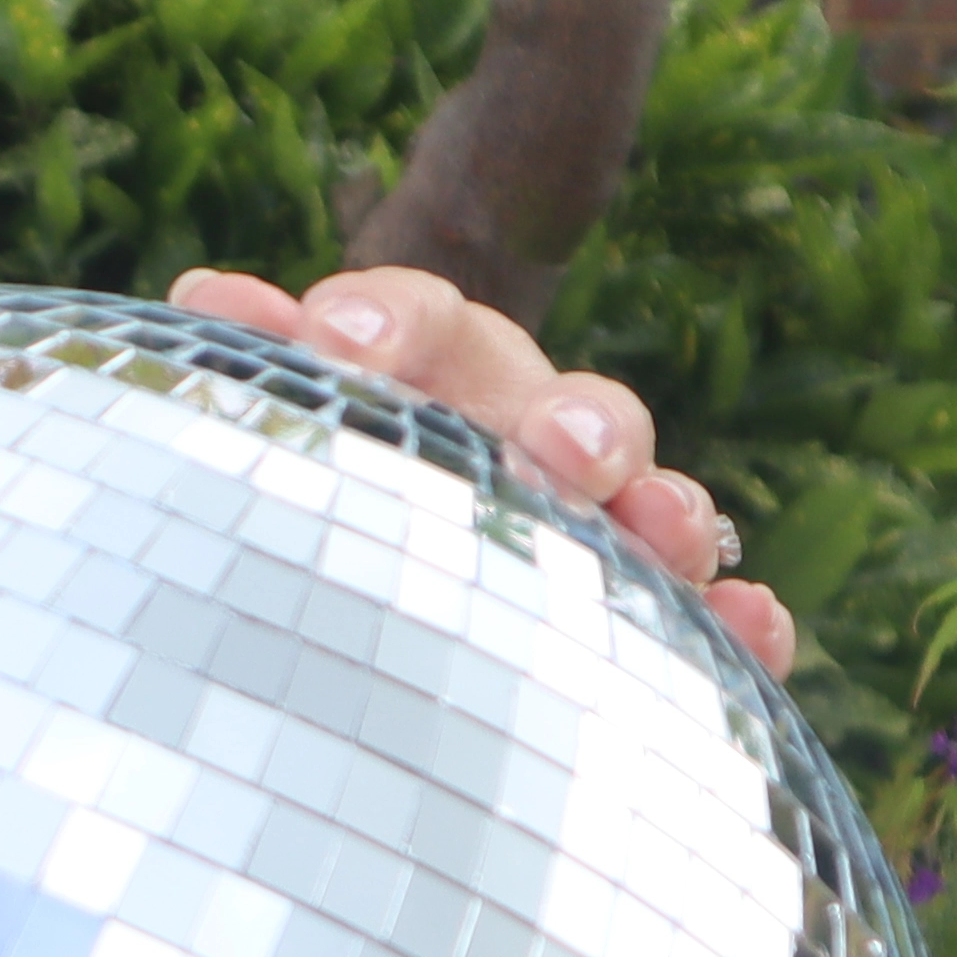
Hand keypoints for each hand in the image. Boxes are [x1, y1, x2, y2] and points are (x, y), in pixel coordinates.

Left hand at [166, 264, 798, 682]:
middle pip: (569, 406)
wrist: (336, 659)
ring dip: (666, 507)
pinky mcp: (655, 628)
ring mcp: (601, 530)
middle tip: (555, 452)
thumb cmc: (299, 521)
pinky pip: (710, 619)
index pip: (417, 322)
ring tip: (656, 529)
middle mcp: (524, 438)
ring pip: (655, 501)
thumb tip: (205, 298)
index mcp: (423, 381)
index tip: (334, 343)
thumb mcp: (275, 447)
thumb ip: (256, 381)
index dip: (384, 322)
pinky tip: (751, 626)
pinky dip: (733, 620)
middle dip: (569, 421)